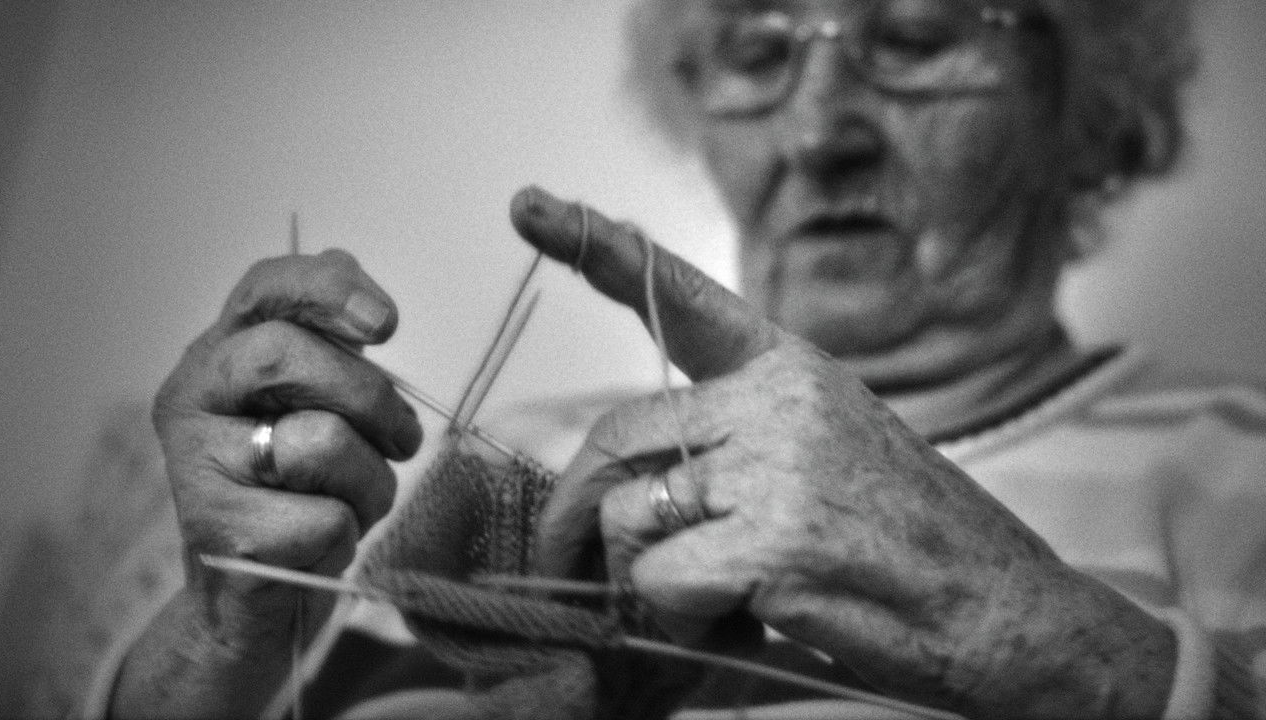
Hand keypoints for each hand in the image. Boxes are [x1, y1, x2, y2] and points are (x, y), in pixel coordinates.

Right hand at [121, 249, 420, 715]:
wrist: (256, 600)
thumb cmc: (300, 489)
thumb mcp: (319, 406)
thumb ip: (333, 345)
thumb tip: (356, 285)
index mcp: (221, 352)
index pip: (265, 288)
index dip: (328, 290)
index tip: (386, 324)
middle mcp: (192, 396)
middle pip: (287, 356)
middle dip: (371, 397)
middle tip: (402, 439)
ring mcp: (196, 465)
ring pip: (322, 441)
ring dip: (370, 480)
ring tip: (351, 500)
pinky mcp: (219, 532)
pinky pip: (327, 516)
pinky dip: (348, 533)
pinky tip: (318, 543)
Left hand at [509, 186, 1175, 718]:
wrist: (1011, 612)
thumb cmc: (911, 543)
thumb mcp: (826, 458)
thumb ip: (729, 450)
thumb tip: (616, 490)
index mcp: (792, 368)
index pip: (680, 298)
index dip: (597, 249)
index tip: (531, 207)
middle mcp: (781, 400)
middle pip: (616, 435)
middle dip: (574, 510)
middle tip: (566, 560)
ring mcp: (780, 466)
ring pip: (628, 514)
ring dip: (641, 578)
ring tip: (710, 600)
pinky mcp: (778, 540)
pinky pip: (660, 576)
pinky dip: (677, 616)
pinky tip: (737, 620)